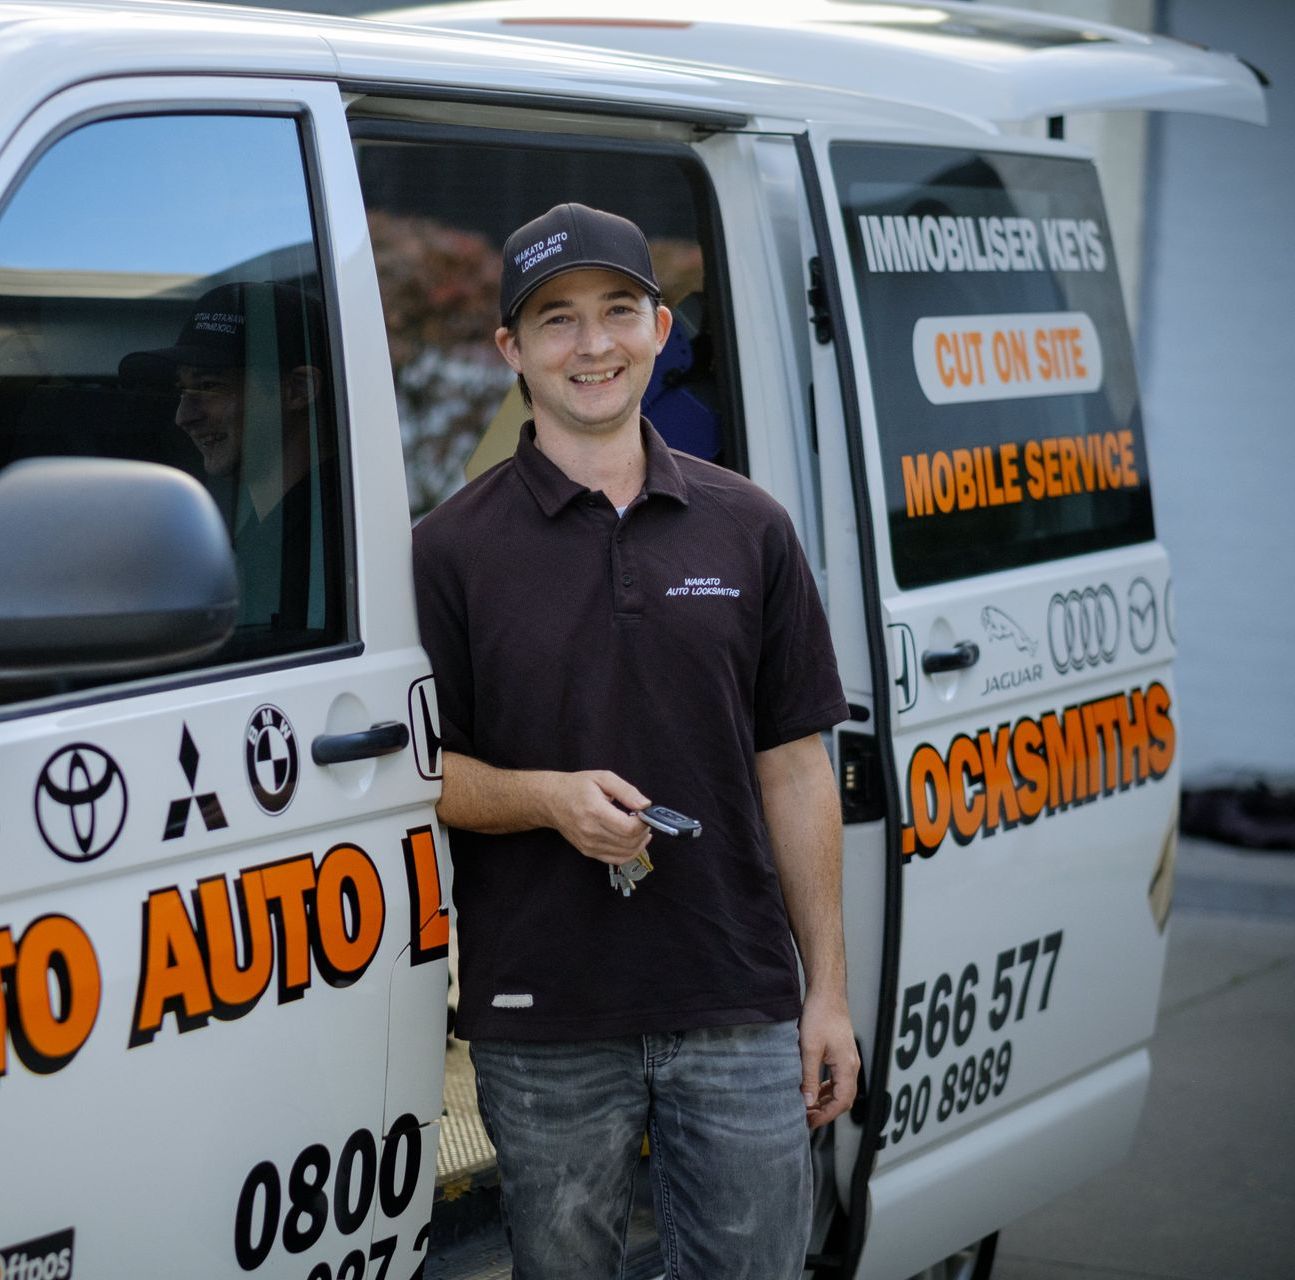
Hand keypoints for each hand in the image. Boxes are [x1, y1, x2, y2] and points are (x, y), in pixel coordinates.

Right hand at [545, 770, 652, 864]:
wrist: (551, 800)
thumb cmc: (577, 786)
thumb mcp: (604, 778)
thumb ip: (627, 791)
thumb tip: (646, 805)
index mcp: (595, 811)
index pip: (628, 828)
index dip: (644, 823)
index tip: (645, 813)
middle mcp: (591, 832)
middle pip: (629, 843)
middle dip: (643, 833)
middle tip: (644, 820)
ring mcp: (589, 845)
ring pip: (625, 854)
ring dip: (639, 843)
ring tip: (640, 830)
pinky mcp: (588, 852)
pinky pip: (616, 860)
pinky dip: (629, 852)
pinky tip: (633, 841)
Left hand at [799, 989, 859, 1129]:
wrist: (826, 992)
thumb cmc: (819, 1015)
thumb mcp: (809, 1049)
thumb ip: (809, 1077)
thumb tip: (807, 1102)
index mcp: (847, 1067)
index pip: (841, 1102)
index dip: (826, 1116)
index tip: (809, 1122)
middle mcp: (852, 1065)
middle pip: (844, 1099)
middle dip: (826, 1111)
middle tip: (806, 1118)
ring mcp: (848, 1058)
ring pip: (841, 1089)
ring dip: (825, 1100)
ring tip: (807, 1106)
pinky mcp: (842, 1052)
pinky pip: (838, 1078)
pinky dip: (827, 1088)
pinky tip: (813, 1088)